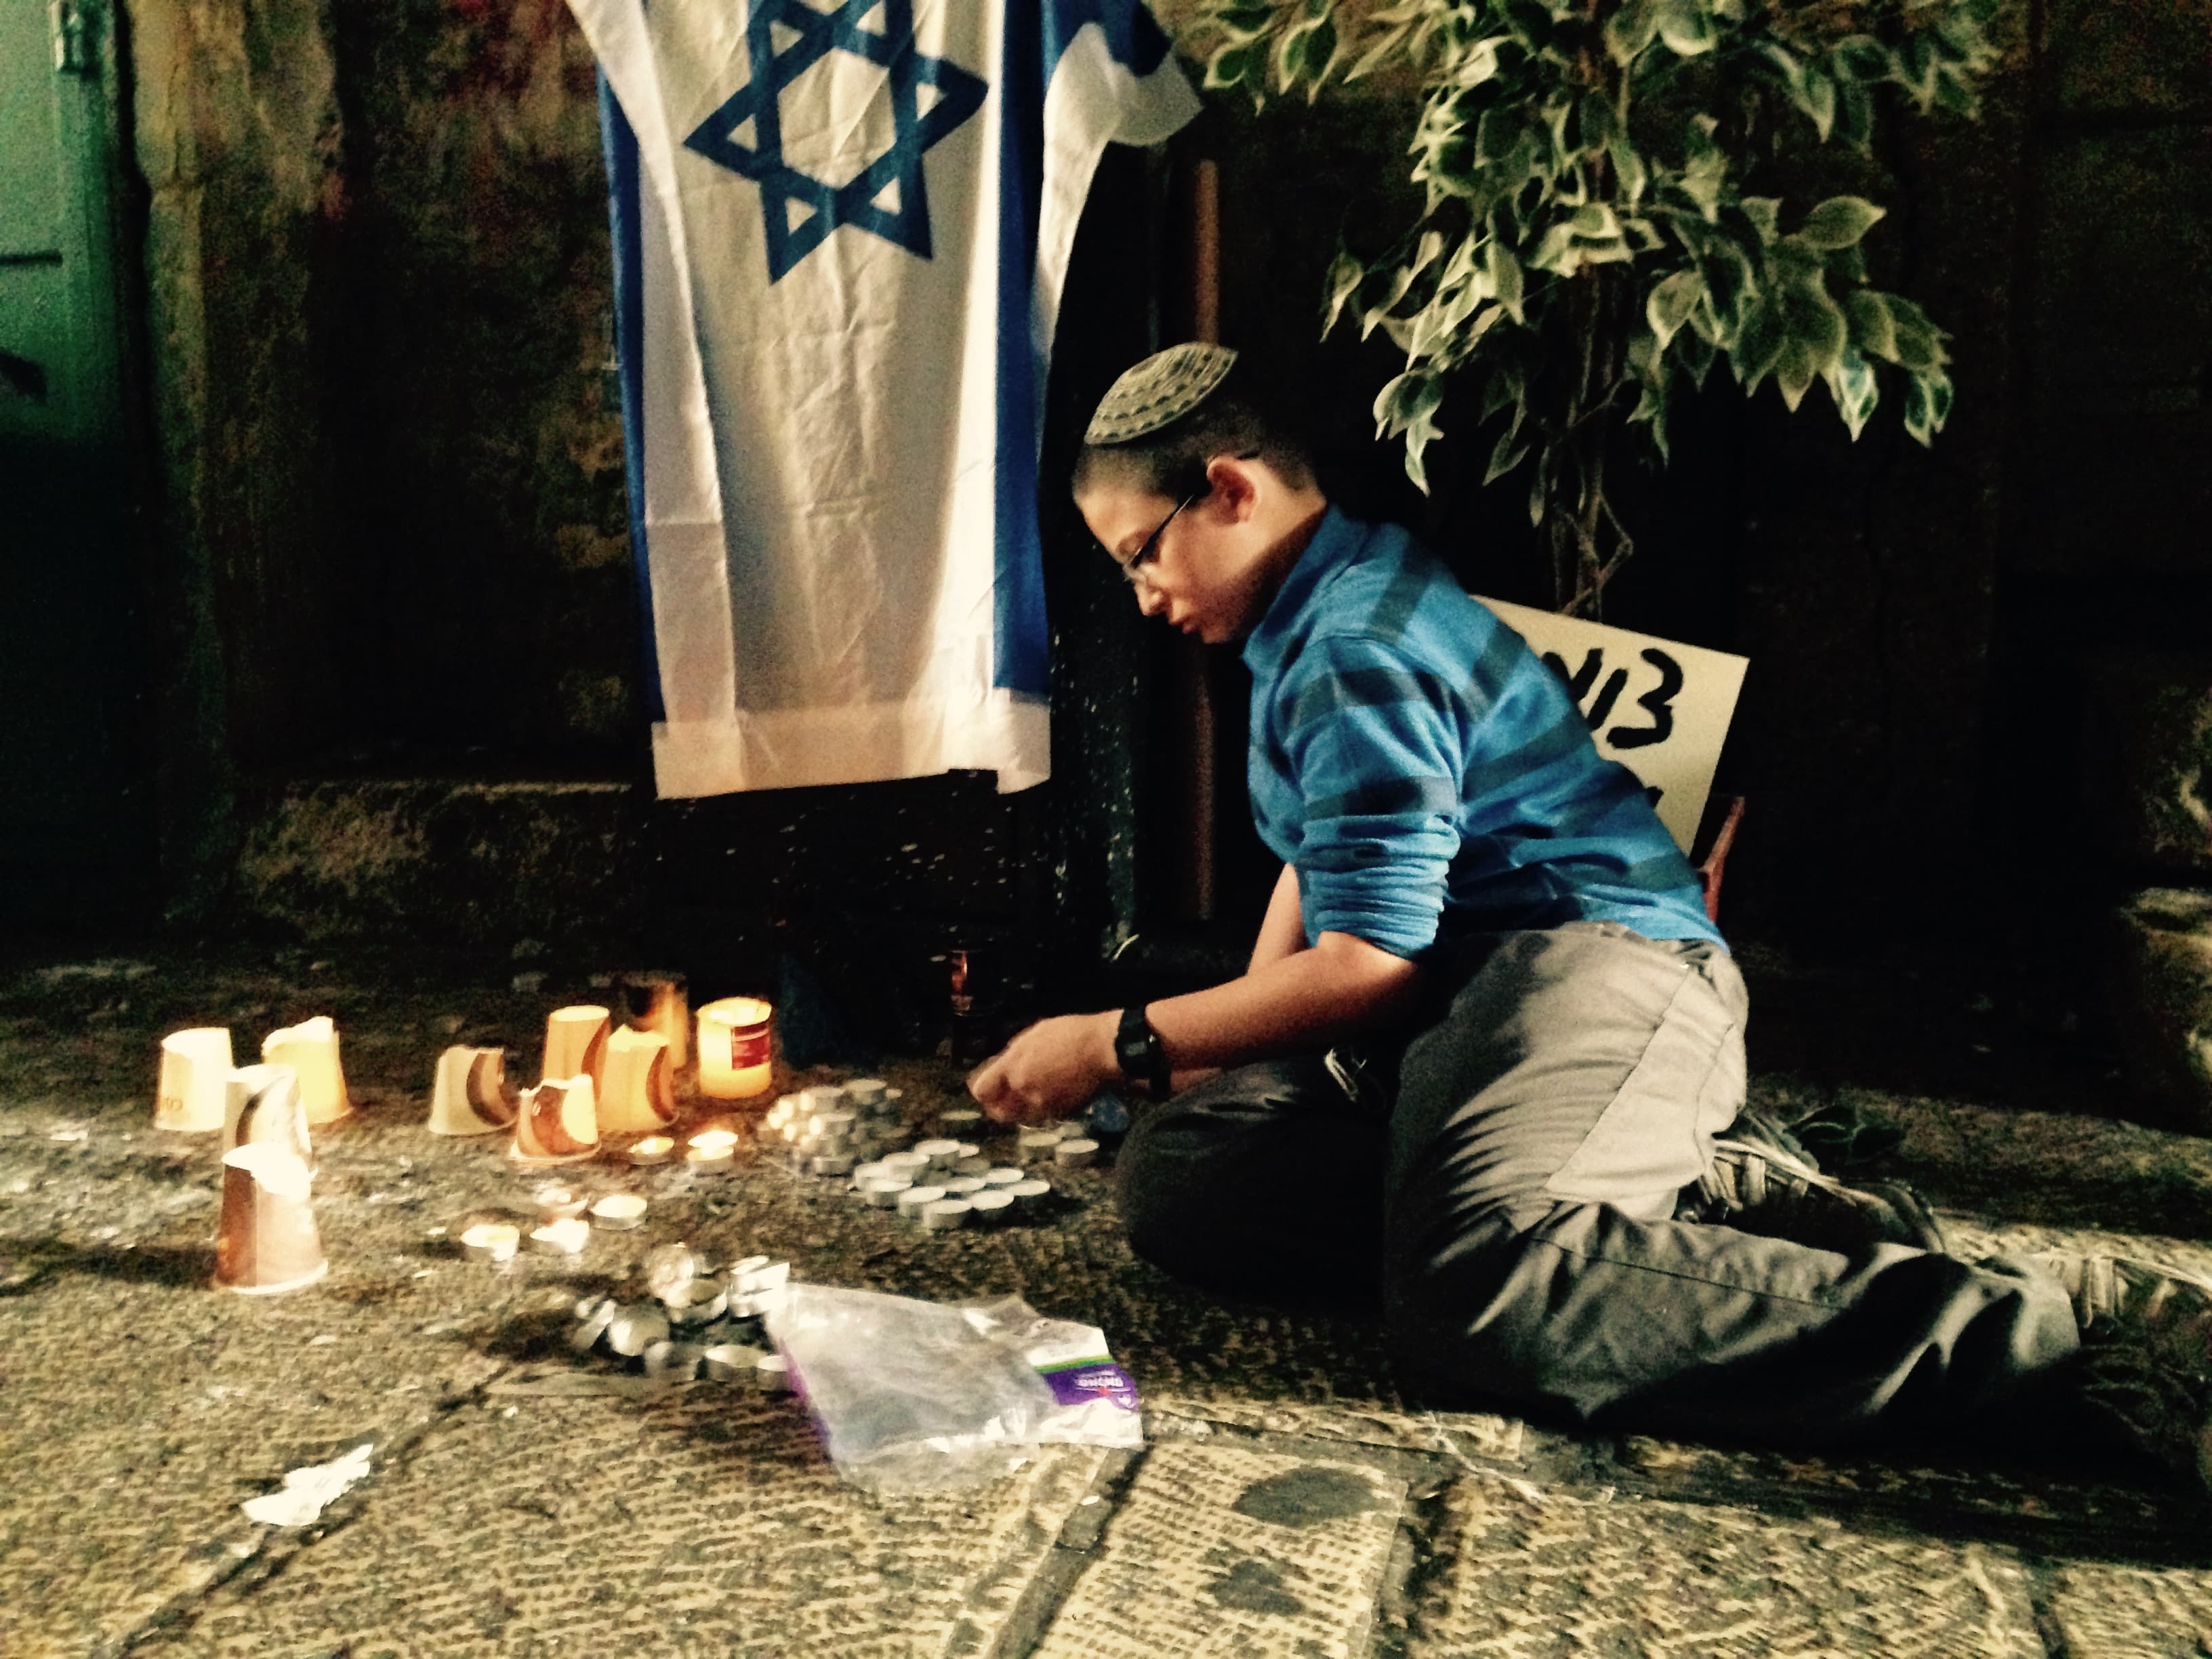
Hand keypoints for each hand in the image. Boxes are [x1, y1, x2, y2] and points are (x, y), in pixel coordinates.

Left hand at [967, 1011, 1117, 1123]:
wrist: (1105, 1049)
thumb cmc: (1071, 1034)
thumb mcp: (1034, 1035)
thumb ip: (1013, 1056)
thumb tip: (1001, 1067)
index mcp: (1013, 1067)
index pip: (981, 1090)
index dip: (982, 1089)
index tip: (987, 1085)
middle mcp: (1023, 1090)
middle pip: (998, 1112)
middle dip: (999, 1105)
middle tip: (1005, 1096)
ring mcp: (1043, 1105)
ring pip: (1020, 1117)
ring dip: (1021, 1108)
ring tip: (1032, 1092)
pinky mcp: (1061, 1114)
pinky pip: (1042, 1116)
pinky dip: (1042, 1108)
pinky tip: (1052, 1092)